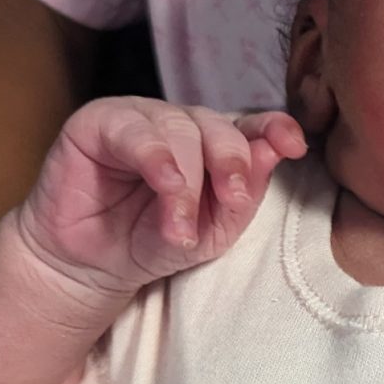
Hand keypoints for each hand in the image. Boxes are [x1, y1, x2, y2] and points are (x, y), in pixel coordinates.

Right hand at [17, 97, 306, 293]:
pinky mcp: (98, 121)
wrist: (89, 266)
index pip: (252, 126)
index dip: (274, 128)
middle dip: (231, 164)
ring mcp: (140, 118)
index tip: (294, 145)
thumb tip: (272, 152)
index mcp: (214, 145)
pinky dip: (156, 159)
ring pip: (180, 130)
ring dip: (187, 182)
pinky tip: (164, 185)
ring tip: (178, 228)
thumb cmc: (152, 243)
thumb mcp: (210, 232)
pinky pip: (135, 130)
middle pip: (219, 128)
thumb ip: (241, 195)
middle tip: (232, 201)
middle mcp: (181, 124)